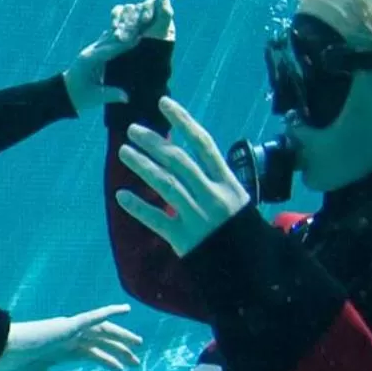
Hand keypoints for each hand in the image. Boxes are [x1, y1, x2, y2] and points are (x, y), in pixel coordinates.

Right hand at [0, 304, 142, 370]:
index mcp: (55, 353)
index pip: (87, 354)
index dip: (105, 360)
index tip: (121, 370)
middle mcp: (62, 340)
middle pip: (97, 342)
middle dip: (117, 350)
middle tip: (134, 361)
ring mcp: (65, 331)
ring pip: (100, 331)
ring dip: (120, 336)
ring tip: (138, 345)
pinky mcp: (66, 326)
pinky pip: (93, 317)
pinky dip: (109, 312)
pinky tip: (126, 311)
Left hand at [63, 0, 175, 111]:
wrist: (67, 92)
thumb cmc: (79, 96)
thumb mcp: (94, 98)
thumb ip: (110, 95)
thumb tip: (127, 97)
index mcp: (89, 60)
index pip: (109, 49)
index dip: (125, 43)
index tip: (140, 38)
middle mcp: (91, 51)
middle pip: (112, 37)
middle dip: (128, 32)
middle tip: (146, 26)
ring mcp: (94, 49)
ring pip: (111, 36)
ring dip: (126, 31)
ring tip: (144, 26)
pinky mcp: (97, 51)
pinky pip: (111, 40)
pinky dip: (122, 37)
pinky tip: (135, 34)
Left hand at [114, 96, 251, 256]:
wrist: (250, 267)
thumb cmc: (240, 230)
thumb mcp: (236, 199)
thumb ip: (213, 179)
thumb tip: (188, 154)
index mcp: (227, 181)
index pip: (203, 143)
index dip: (183, 121)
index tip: (164, 103)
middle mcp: (213, 194)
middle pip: (179, 161)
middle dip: (154, 142)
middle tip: (133, 129)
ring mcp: (198, 216)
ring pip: (166, 185)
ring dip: (142, 166)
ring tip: (123, 152)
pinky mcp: (184, 239)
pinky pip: (157, 220)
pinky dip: (138, 208)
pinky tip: (120, 195)